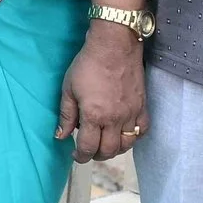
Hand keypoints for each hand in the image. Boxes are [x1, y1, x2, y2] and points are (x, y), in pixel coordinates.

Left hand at [56, 20, 146, 161]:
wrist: (115, 46)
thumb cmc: (88, 64)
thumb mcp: (68, 88)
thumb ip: (66, 115)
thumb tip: (60, 136)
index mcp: (94, 115)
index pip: (87, 147)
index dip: (80, 156)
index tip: (76, 155)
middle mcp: (114, 119)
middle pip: (108, 150)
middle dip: (96, 155)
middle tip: (89, 151)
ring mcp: (131, 113)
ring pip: (126, 145)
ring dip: (114, 150)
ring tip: (105, 144)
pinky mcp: (142, 106)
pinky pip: (142, 131)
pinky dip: (133, 138)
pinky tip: (124, 134)